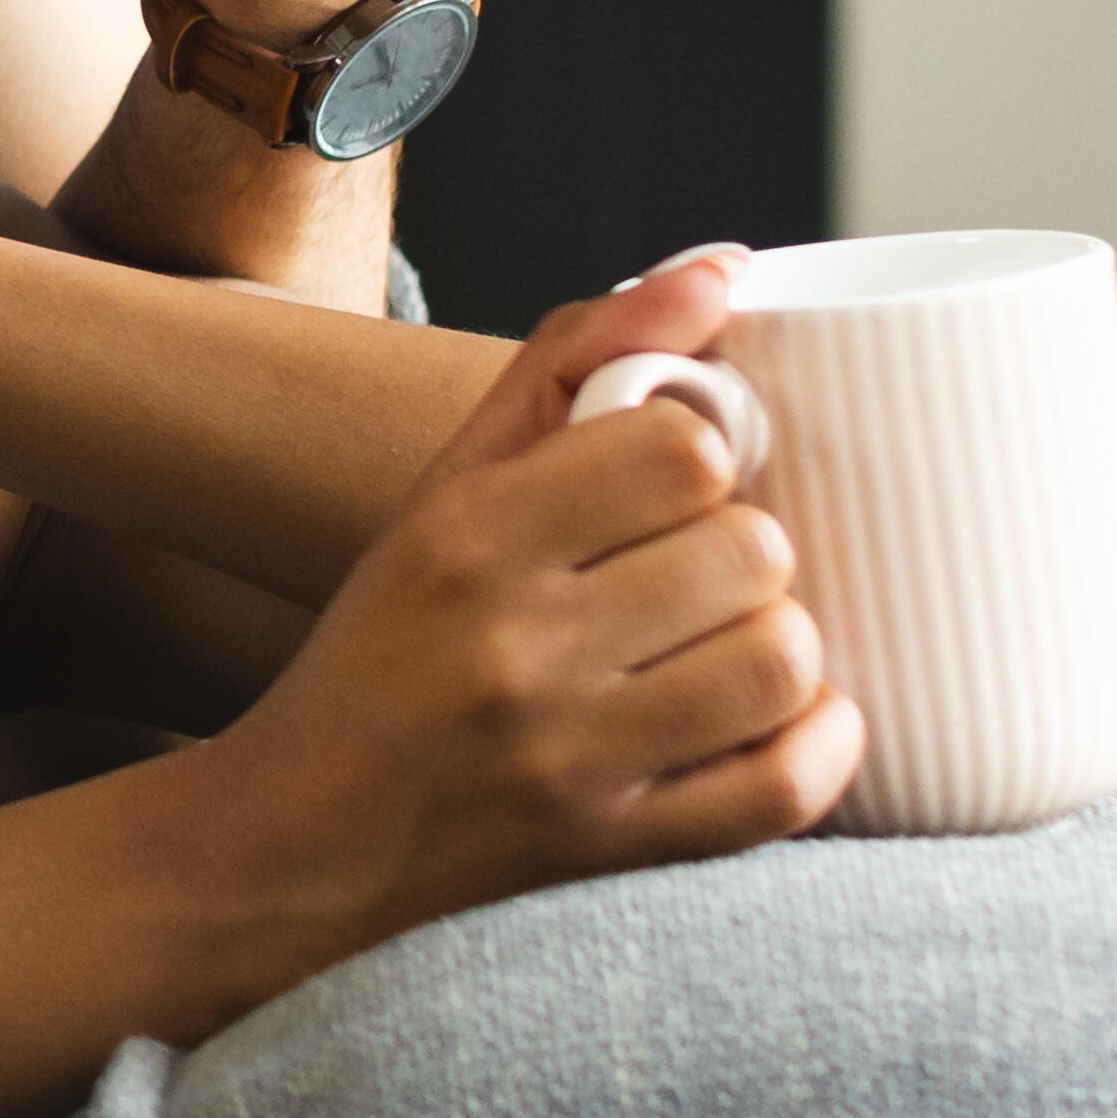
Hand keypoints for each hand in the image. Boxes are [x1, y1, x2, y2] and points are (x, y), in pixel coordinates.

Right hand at [188, 251, 852, 951]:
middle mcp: (514, 646)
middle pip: (748, 552)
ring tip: (725, 644)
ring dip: (777, 645)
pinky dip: (815, 748)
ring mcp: (569, 760)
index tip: (667, 484)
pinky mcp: (613, 851)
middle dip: (739, 552)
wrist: (301, 832)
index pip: (681, 447)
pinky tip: (775, 720)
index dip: (700, 456)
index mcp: (468, 535)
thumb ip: (579, 354)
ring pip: (781, 661)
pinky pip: (784, 790)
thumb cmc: (393, 635)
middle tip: (692, 574)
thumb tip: (726, 267)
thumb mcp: (452, 482)